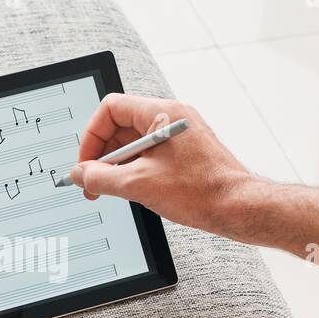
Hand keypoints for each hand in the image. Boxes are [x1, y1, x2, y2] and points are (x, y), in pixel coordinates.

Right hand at [71, 93, 264, 237]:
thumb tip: (79, 174)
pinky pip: (150, 154)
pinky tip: (133, 191)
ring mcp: (179, 135)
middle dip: (102, 155)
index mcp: (162, 113)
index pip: (110, 109)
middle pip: (121, 126)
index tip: (86, 163)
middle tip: (92, 183)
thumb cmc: (202, 192)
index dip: (91, 136)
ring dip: (117, 166)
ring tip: (111, 191)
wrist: (238, 208)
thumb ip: (100, 178)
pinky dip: (135, 170)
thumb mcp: (138, 185)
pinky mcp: (185, 153)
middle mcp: (171, 118)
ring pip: (134, 143)